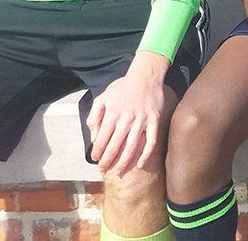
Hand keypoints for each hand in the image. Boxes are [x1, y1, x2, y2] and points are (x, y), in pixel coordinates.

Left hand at [87, 51, 168, 175]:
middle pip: (115, 146)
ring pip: (131, 147)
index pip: (101, 139)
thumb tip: (93, 136)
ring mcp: (142, 120)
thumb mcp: (103, 97)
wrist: (146, 76)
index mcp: (112, 113)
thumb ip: (94, 116)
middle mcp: (126, 119)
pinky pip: (151, 141)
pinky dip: (146, 155)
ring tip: (119, 172)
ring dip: (124, 162)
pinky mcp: (154, 121)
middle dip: (107, 161)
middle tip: (104, 169)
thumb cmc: (123, 87)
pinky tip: (141, 164)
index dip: (97, 152)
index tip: (95, 159)